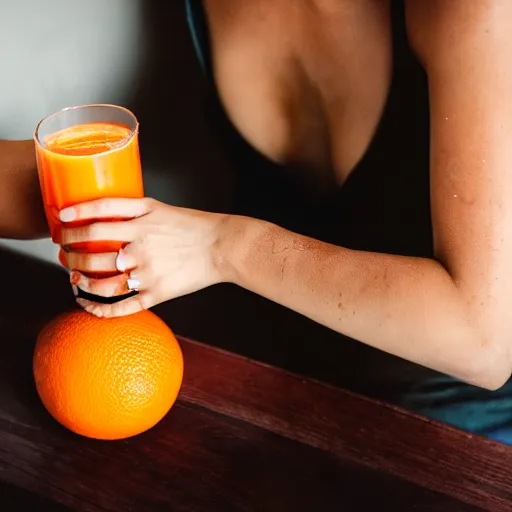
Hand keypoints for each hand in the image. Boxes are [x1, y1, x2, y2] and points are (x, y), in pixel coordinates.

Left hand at [59, 197, 229, 316]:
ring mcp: (148, 273)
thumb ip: (129, 208)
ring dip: (79, 281)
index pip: (96, 219)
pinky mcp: (157, 294)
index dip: (73, 221)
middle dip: (69, 254)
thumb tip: (97, 213)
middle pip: (92, 252)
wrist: (221, 246)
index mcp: (142, 222)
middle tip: (62, 253)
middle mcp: (142, 247)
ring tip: (73, 278)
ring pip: (101, 283)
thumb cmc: (192, 225)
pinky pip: (122, 307)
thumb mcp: (159, 206)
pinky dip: (99, 310)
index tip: (60, 223)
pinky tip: (87, 305)